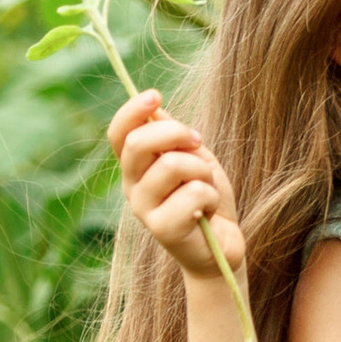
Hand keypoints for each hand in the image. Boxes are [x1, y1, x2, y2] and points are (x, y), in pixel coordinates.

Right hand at [110, 91, 248, 288]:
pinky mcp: (162, 229)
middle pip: (138, 143)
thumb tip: (153, 109)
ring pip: (172, 165)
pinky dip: (212, 196)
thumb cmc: (207, 199)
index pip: (118, 133)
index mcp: (136, 167)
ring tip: (207, 187)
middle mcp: (132, 187)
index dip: (131, 110)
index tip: (155, 95)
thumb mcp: (193, 158)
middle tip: (198, 143)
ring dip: (202, 170)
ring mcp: (144, 209)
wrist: (222, 246)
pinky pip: (194, 193)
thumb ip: (172, 137)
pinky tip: (209, 211)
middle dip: (177, 133)